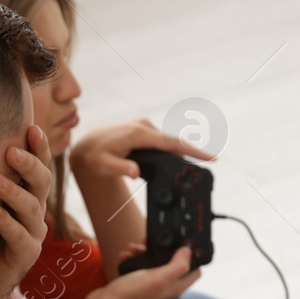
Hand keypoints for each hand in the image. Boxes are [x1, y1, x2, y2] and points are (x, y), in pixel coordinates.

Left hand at [0, 125, 52, 298]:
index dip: (39, 148)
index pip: (38, 167)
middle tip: (11, 152)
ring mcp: (33, 235)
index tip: (31, 127)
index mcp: (27, 196)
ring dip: (15, 193)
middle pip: (41, 184)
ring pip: (32, 209)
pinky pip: (20, 237)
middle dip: (30, 165)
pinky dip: (7, 224)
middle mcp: (34, 213)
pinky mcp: (25, 256)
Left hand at [70, 117, 213, 188]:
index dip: (194, 151)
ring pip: (169, 141)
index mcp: (139, 134)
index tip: (211, 157)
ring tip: (197, 161)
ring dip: (181, 152)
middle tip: (213, 160)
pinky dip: (172, 149)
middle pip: (176, 141)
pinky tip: (178, 158)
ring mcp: (144, 126)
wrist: (86, 146)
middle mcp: (144, 126)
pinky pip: (163, 140)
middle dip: (194, 152)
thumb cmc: (93, 157)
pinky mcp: (144, 129)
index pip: (172, 143)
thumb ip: (119, 169)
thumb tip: (135, 173)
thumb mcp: (103, 166)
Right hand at [80, 244, 200, 298]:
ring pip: (153, 262)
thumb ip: (177, 265)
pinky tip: (125, 255)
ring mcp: (150, 286)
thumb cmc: (131, 296)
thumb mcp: (159, 278)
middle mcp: (165, 288)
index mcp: (175, 288)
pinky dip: (133, 258)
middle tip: (151, 242)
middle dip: (163, 249)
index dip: (193, 257)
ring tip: (134, 247)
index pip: (194, 271)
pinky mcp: (136, 284)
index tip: (183, 244)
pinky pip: (138, 266)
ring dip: (144, 251)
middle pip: (173, 263)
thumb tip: (188, 251)